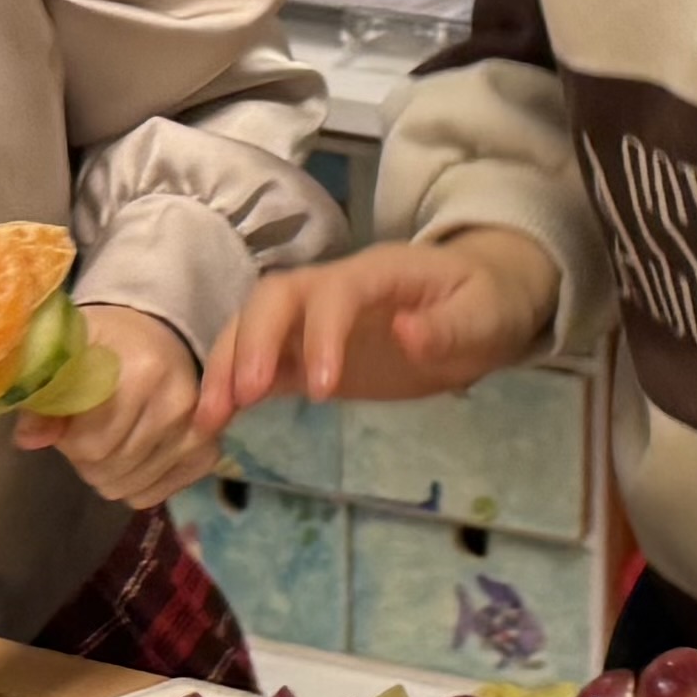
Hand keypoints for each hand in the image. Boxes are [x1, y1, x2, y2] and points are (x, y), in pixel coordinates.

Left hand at [17, 306, 218, 505]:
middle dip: (85, 458)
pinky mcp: (207, 454)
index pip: (91, 445)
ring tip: (107, 441)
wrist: (156, 339)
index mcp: (143, 371)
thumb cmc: (105, 346)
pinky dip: (132, 485)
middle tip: (85, 431)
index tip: (67, 420)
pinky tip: (130, 456)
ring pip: (128, 487)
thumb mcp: (67, 356)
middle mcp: (179, 404)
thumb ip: (44, 394)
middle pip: (110, 469)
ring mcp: (199, 432)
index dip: (68, 440)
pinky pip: (152, 496)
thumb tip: (28, 440)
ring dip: (107, 473)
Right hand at [196, 235, 558, 428]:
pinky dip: (232, 388)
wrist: (480, 304)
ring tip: (210, 419)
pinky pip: (260, 362)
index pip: (335, 290)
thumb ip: (450, 326)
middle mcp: (334, 287)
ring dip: (228, 366)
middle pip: (274, 297)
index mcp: (379, 272)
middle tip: (245, 398)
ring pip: (253, 325)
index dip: (320, 333)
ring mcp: (314, 319)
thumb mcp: (487, 315)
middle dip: (253, 342)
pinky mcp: (305, 354)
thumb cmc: (486, 303)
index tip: (322, 390)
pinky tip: (213, 424)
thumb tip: (406, 334)